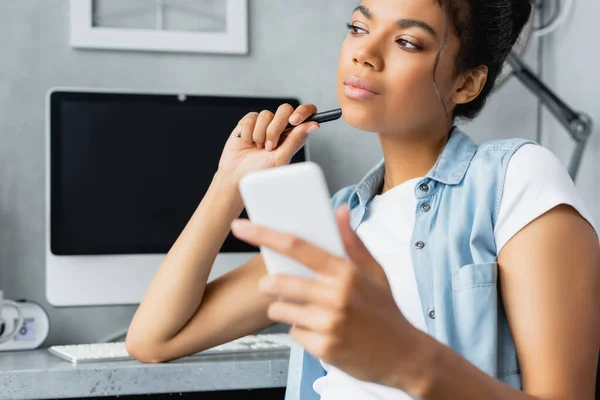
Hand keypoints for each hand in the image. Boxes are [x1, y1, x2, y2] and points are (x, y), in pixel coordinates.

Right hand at [217, 103, 319, 186]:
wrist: (237, 175)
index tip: (294, 121)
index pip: (306, 113)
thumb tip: (313, 125)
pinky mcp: (249, 122)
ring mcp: (265, 123)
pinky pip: (251, 117)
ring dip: (261, 134)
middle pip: (285, 109)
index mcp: (294, 134)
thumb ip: (296, 139)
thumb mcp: (282, 157)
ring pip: (266, 114)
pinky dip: (249, 133)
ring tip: (258, 148)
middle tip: (270, 146)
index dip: (303, 111)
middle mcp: (281, 127)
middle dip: (276, 128)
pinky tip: (248, 142)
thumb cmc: (261, 171)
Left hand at [230, 206, 418, 386]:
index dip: (265, 235)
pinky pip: (293, 333)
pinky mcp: (323, 347)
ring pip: (280, 309)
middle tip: (273, 284)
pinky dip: (300, 331)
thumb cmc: (386, 311)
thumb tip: (339, 212)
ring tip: (304, 310)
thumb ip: (352, 242)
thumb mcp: (374, 273)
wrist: (405, 356)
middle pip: (280, 281)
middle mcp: (336, 296)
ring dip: (284, 308)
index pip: (298, 246)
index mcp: (346, 272)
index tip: (242, 228)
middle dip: (268, 283)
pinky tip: (319, 331)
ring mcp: (329, 323)